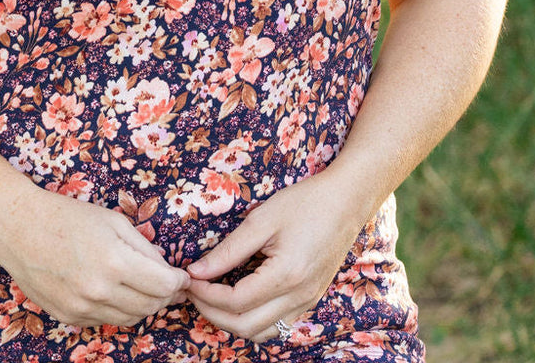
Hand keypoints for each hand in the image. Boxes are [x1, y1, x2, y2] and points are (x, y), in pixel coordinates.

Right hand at [0, 185, 190, 328]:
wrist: (19, 228)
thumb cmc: (67, 217)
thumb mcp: (113, 220)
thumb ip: (143, 247)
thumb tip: (164, 268)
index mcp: (114, 261)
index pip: (162, 285)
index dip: (178, 282)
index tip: (181, 276)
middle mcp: (99, 290)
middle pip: (149, 306)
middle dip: (165, 296)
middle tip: (169, 284)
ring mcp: (82, 308)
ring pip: (129, 319)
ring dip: (144, 306)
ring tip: (147, 289)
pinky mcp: (68, 317)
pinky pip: (105, 320)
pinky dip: (118, 309)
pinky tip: (118, 292)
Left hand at [184, 171, 366, 341]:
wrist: (346, 202)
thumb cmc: (304, 203)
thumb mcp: (261, 220)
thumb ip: (228, 250)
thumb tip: (197, 270)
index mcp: (286, 275)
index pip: (235, 301)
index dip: (206, 294)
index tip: (189, 278)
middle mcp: (299, 297)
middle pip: (245, 325)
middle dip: (212, 312)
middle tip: (194, 290)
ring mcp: (307, 302)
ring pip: (261, 332)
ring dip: (231, 321)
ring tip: (211, 297)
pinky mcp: (311, 300)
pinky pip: (277, 325)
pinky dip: (252, 321)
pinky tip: (238, 300)